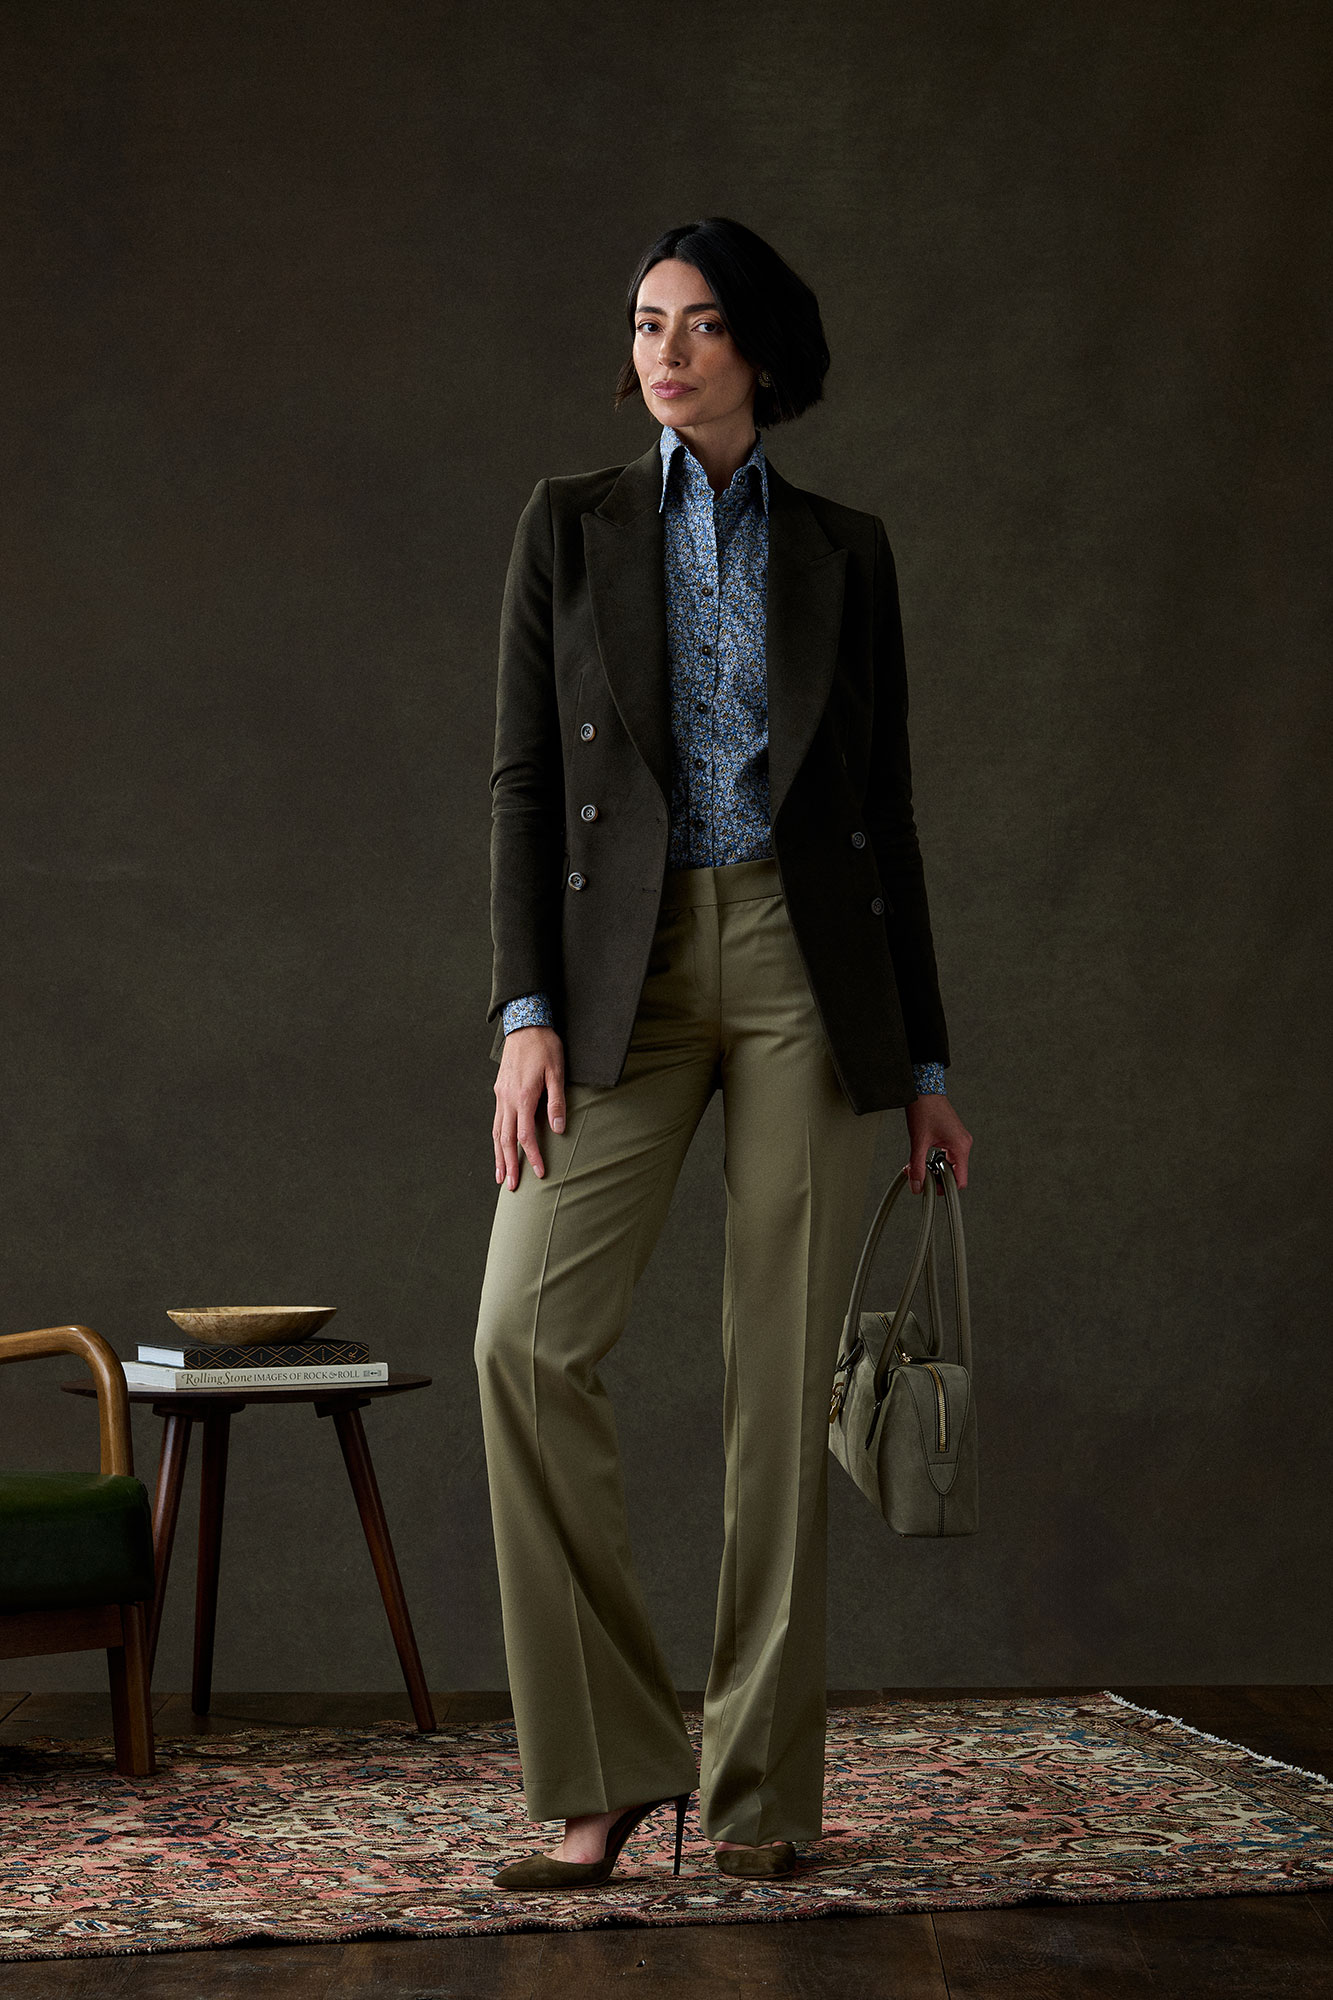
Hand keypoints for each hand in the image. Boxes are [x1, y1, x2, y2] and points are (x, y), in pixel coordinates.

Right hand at [493, 1026, 565, 1190]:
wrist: (526, 1023)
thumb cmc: (545, 1046)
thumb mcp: (557, 1072)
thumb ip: (557, 1102)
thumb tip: (558, 1129)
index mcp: (523, 1096)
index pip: (526, 1135)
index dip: (532, 1156)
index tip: (539, 1173)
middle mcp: (508, 1099)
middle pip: (505, 1139)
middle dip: (509, 1164)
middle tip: (512, 1186)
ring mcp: (501, 1095)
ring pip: (496, 1132)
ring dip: (498, 1156)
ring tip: (501, 1176)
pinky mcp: (499, 1090)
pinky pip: (496, 1120)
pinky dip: (496, 1139)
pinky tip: (498, 1148)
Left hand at [904, 1092, 971, 1194]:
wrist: (923, 1089)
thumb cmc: (925, 1109)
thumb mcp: (918, 1141)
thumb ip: (917, 1166)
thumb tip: (917, 1186)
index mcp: (960, 1146)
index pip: (960, 1180)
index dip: (947, 1189)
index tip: (932, 1191)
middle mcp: (963, 1144)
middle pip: (955, 1174)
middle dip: (937, 1178)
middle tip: (921, 1178)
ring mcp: (959, 1139)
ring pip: (950, 1165)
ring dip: (934, 1169)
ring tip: (919, 1167)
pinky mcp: (952, 1136)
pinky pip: (947, 1155)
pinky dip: (935, 1160)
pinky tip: (922, 1157)